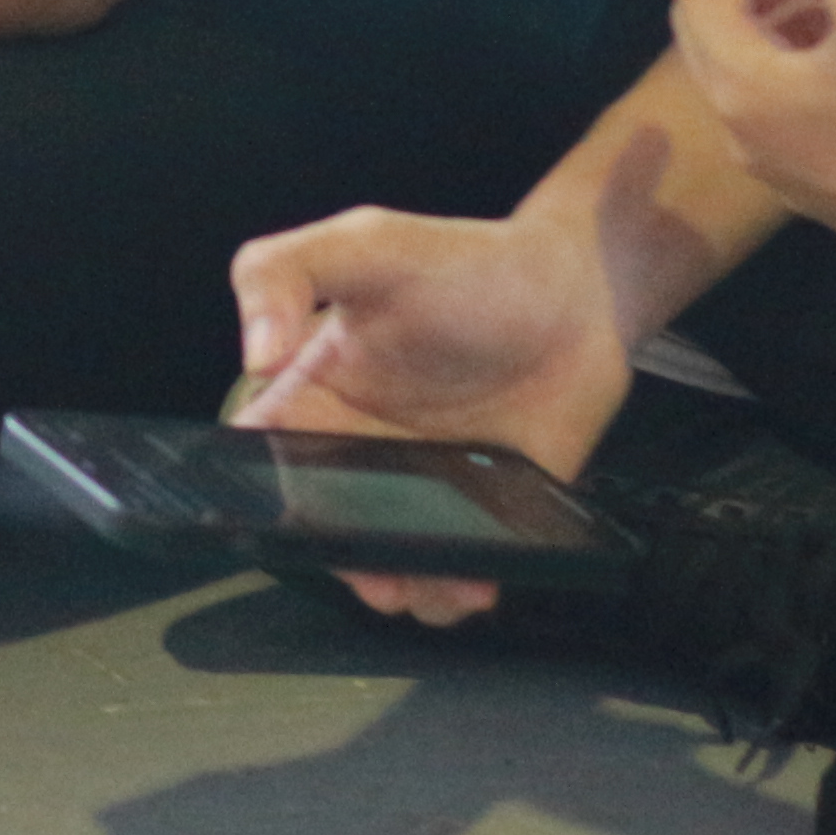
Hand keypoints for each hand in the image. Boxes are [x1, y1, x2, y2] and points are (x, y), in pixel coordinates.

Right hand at [229, 201, 643, 626]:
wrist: (580, 293)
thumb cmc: (470, 262)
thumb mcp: (365, 244)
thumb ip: (283, 272)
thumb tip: (255, 356)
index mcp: (318, 390)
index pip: (262, 451)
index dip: (258, 488)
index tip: (282, 513)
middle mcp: (363, 446)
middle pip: (325, 524)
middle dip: (338, 558)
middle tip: (369, 569)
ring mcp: (424, 484)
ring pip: (390, 558)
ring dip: (399, 583)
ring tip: (424, 584)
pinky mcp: (486, 512)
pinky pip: (462, 567)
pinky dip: (461, 589)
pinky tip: (473, 583)